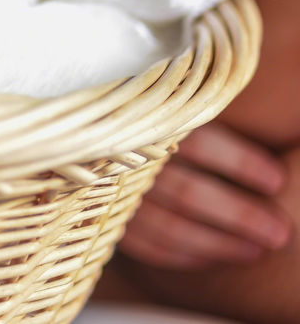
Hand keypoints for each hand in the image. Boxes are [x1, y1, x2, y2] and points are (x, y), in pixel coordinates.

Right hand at [118, 121, 291, 268]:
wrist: (101, 144)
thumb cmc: (158, 135)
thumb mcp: (179, 121)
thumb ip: (207, 131)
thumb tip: (268, 159)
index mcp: (151, 128)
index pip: (200, 144)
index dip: (241, 163)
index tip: (278, 181)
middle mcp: (131, 161)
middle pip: (188, 192)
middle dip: (240, 215)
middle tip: (279, 233)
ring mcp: (118, 193)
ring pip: (170, 227)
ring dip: (218, 243)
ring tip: (255, 251)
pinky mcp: (111, 218)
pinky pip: (149, 247)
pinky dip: (184, 256)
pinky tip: (213, 259)